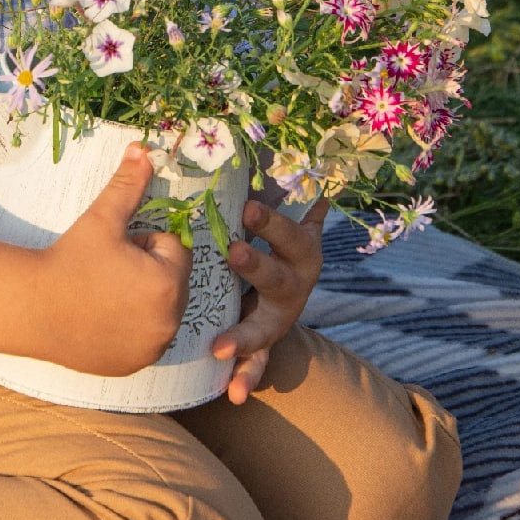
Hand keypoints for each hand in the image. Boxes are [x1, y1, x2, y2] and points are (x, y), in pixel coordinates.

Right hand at [38, 142, 192, 377]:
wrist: (32, 309)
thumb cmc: (69, 259)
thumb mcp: (102, 219)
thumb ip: (129, 185)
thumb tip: (144, 148)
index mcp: (168, 282)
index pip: (174, 249)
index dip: (143, 244)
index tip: (115, 251)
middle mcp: (169, 320)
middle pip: (172, 280)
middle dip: (147, 271)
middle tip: (107, 272)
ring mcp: (153, 347)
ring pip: (161, 309)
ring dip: (142, 298)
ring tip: (103, 293)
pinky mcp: (136, 364)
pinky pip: (147, 338)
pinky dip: (132, 327)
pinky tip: (101, 318)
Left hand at [211, 197, 326, 404]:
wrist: (279, 281)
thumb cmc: (266, 235)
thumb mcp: (269, 211)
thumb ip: (270, 179)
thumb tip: (258, 127)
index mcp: (300, 246)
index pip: (292, 231)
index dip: (272, 221)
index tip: (245, 206)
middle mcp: (297, 282)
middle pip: (281, 275)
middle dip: (256, 266)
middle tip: (231, 253)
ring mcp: (283, 316)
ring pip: (269, 325)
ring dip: (246, 333)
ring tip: (220, 344)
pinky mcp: (268, 343)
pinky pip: (259, 363)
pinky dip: (246, 377)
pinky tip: (232, 393)